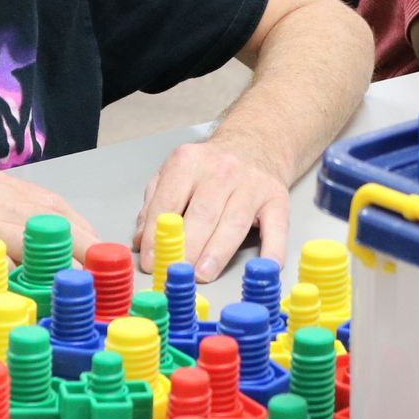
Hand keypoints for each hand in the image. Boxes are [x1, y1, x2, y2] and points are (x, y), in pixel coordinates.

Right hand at [0, 164, 97, 285]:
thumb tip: (27, 258)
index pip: (52, 205)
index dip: (83, 233)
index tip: (103, 258)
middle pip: (52, 221)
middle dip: (85, 251)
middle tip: (108, 281)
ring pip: (31, 241)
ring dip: (61, 270)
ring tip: (85, 297)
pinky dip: (18, 288)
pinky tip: (34, 307)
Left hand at [133, 135, 291, 283]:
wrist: (255, 144)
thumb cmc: (209, 167)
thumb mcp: (176, 174)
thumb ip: (155, 204)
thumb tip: (141, 241)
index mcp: (189, 163)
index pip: (168, 203)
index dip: (158, 235)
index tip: (152, 262)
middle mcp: (222, 171)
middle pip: (202, 214)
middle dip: (187, 248)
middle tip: (177, 273)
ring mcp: (252, 184)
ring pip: (233, 223)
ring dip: (217, 253)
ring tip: (202, 275)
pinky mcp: (277, 199)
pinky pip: (275, 228)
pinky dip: (272, 251)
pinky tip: (264, 268)